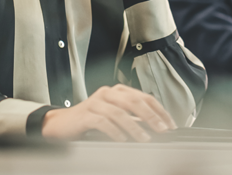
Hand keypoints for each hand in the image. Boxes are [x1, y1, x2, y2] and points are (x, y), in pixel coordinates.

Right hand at [41, 84, 176, 141]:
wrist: (61, 124)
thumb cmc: (90, 121)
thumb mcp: (114, 117)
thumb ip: (133, 119)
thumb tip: (156, 128)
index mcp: (118, 91)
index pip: (144, 97)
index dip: (159, 110)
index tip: (170, 125)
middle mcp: (108, 93)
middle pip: (134, 101)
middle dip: (151, 116)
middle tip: (162, 130)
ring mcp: (95, 102)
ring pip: (119, 112)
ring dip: (135, 127)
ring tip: (145, 139)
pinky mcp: (85, 114)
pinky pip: (103, 122)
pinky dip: (115, 131)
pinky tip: (122, 140)